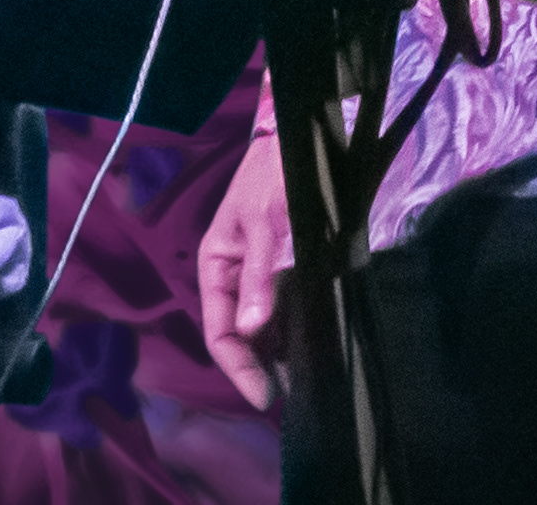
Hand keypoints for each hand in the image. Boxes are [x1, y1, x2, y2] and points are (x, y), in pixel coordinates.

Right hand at [194, 126, 293, 409]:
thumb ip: (260, 275)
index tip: (266, 396)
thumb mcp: (265, 222)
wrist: (305, 139)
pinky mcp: (293, 274)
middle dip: (262, 367)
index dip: (238, 366)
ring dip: (283, 356)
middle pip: (243, 336)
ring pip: (267, 330)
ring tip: (310, 380)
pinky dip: (300, 336)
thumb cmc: (275, 176)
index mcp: (218, 265)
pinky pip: (291, 315)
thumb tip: (253, 330)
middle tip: (296, 394)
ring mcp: (266, 278)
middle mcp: (239, 278)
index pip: (219, 330)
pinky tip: (319, 349)